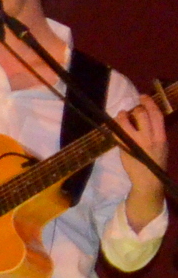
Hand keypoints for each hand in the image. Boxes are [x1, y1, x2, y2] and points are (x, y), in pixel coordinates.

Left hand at [118, 95, 168, 224]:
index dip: (149, 103)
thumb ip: (155, 132)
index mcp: (161, 137)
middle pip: (141, 114)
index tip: (143, 96)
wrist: (149, 180)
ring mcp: (135, 143)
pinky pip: (116, 132)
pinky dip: (114, 126)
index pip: (156, 115)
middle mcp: (149, 138)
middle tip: (132, 109)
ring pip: (125, 122)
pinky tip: (115, 125)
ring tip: (121, 115)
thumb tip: (146, 116)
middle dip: (135, 108)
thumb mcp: (162, 145)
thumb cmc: (156, 161)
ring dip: (122, 115)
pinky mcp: (124, 148)